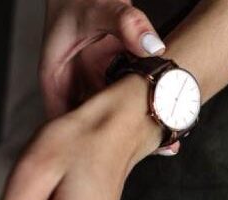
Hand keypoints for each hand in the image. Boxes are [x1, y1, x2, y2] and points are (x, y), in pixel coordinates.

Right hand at [41, 0, 179, 153]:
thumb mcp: (99, 7)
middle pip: (94, 127)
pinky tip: (171, 116)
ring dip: (139, 127)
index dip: (89, 145)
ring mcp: (93, 81)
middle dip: (123, 143)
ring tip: (170, 140)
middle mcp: (74, 84)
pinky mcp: (111, 75)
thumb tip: (153, 46)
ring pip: (114, 114)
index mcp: (56, 77)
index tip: (118, 156)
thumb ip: (126, 23)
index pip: (66, 124)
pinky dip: (147, 104)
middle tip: (160, 148)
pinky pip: (127, 97)